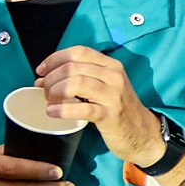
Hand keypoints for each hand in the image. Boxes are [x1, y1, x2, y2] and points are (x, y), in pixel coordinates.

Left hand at [36, 45, 163, 166]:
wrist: (142, 133)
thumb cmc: (118, 109)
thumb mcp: (106, 85)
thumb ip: (81, 77)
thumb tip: (44, 78)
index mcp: (112, 65)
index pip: (79, 52)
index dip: (55, 58)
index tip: (42, 70)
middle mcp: (114, 76)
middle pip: (73, 67)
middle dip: (51, 78)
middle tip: (44, 90)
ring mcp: (113, 96)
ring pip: (76, 83)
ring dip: (55, 91)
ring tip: (49, 100)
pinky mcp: (110, 115)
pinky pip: (82, 109)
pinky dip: (63, 109)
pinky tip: (53, 112)